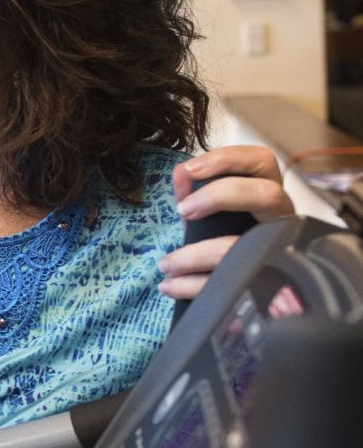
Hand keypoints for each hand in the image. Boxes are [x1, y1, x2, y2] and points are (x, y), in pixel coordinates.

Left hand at [160, 145, 294, 299]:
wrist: (245, 287)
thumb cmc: (225, 239)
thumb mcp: (210, 214)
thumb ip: (195, 193)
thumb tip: (180, 173)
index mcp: (267, 195)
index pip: (262, 161)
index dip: (227, 159)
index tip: (189, 170)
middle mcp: (280, 219)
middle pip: (267, 194)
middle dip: (219, 195)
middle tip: (184, 210)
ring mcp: (278, 250)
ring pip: (243, 245)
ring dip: (193, 255)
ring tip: (166, 264)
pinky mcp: (265, 282)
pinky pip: (228, 283)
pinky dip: (191, 285)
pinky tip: (171, 286)